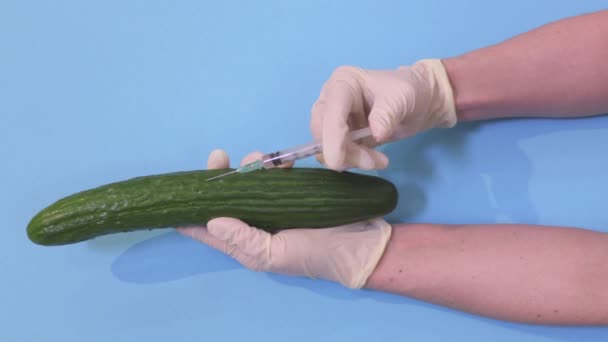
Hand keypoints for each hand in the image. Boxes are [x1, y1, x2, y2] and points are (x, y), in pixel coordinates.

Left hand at [176, 149, 391, 287]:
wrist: (360, 244)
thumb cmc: (315, 255)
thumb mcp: (274, 254)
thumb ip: (242, 239)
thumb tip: (211, 220)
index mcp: (245, 242)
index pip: (208, 227)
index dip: (191, 210)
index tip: (181, 188)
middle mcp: (255, 223)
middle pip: (227, 197)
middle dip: (221, 176)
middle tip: (220, 156)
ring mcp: (274, 206)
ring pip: (250, 182)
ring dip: (249, 167)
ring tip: (258, 160)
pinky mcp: (293, 192)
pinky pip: (275, 175)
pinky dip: (273, 165)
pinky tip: (279, 161)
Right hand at [311, 59, 456, 170]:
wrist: (420, 102)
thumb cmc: (409, 91)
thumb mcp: (403, 97)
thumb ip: (387, 114)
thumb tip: (375, 134)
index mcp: (342, 83)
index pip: (330, 113)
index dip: (331, 138)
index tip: (338, 162)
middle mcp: (331, 100)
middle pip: (323, 133)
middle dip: (344, 152)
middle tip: (372, 161)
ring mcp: (334, 119)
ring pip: (327, 147)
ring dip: (352, 159)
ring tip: (380, 160)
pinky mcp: (341, 136)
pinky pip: (338, 154)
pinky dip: (354, 161)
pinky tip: (375, 159)